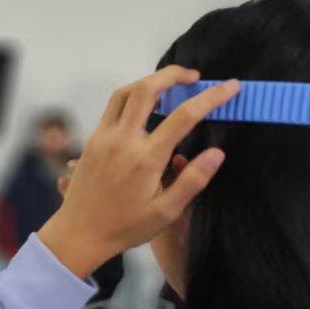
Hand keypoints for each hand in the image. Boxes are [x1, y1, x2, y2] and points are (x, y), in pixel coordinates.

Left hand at [38, 69, 238, 277]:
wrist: (79, 233)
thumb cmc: (125, 227)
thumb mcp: (166, 212)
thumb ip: (193, 180)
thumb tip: (216, 153)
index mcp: (146, 158)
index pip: (184, 116)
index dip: (211, 97)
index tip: (230, 86)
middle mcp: (123, 140)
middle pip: (147, 89)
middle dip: (173, 74)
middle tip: (194, 77)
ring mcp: (104, 137)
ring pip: (125, 92)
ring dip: (149, 81)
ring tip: (171, 86)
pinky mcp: (92, 140)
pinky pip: (113, 106)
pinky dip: (132, 96)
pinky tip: (145, 105)